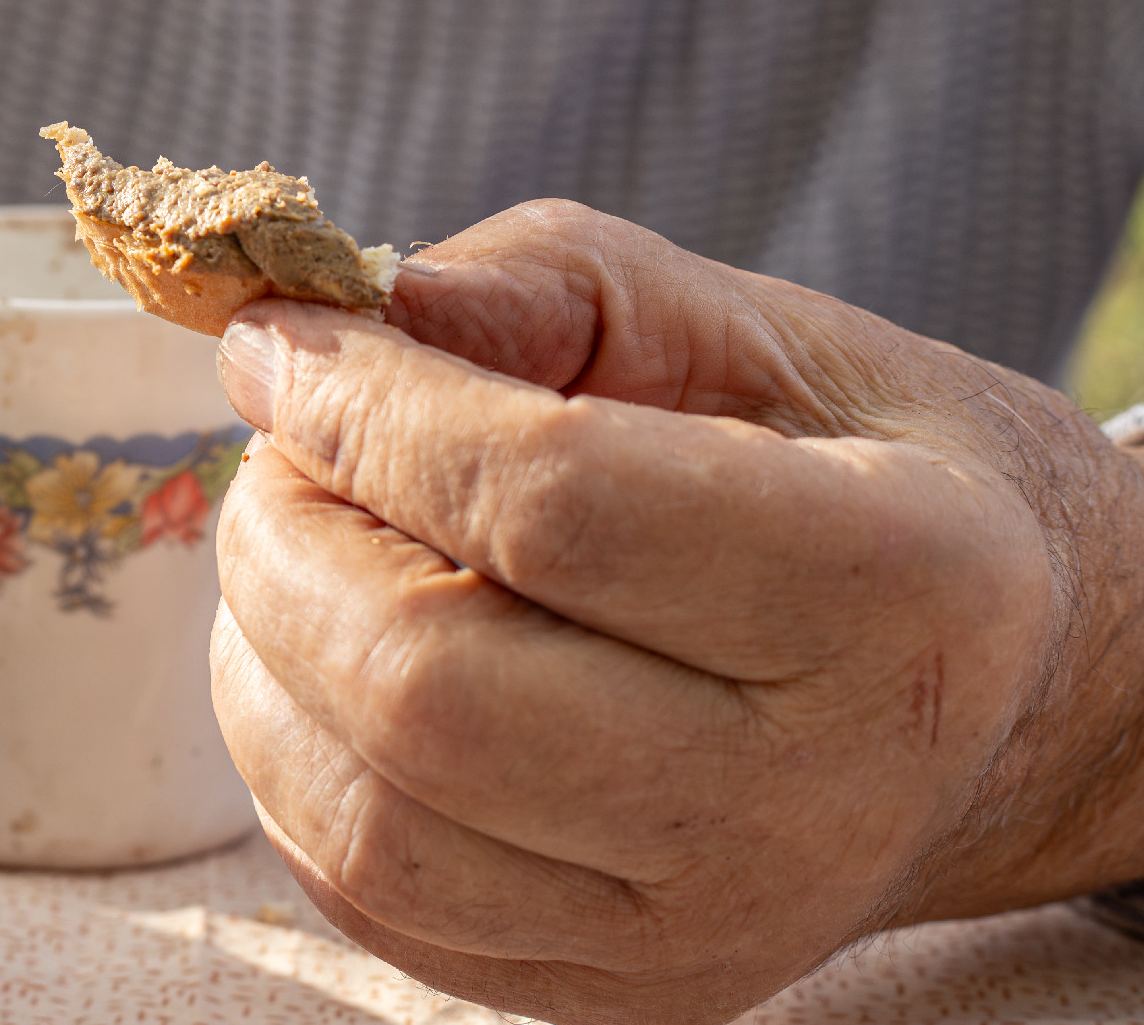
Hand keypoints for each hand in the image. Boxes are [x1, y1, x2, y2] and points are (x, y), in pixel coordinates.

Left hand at [208, 200, 1143, 1024]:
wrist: (976, 692)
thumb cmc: (842, 471)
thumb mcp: (739, 323)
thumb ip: (548, 283)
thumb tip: (347, 311)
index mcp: (887, 591)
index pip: (547, 505)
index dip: (365, 413)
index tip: (274, 346)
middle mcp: (805, 801)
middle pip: (430, 688)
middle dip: (286, 542)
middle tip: (274, 456)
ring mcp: (703, 932)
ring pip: (371, 823)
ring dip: (260, 657)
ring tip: (296, 549)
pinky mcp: (609, 996)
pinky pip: (368, 899)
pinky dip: (293, 762)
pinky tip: (320, 661)